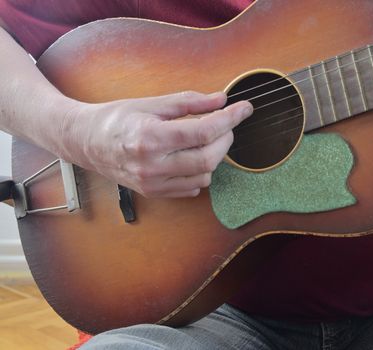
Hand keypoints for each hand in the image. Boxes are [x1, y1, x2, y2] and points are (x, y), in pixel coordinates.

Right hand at [61, 91, 251, 197]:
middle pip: (208, 159)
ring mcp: (152, 183)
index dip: (230, 119)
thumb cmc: (117, 118)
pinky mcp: (153, 193)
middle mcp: (151, 165)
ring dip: (214, 157)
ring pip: (204, 177)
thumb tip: (221, 100)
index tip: (244, 108)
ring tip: (205, 140)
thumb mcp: (152, 103)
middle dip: (225, 139)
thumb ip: (189, 102)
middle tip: (225, 124)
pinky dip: (200, 173)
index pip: (204, 132)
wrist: (85, 141)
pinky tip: (192, 157)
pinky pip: (191, 189)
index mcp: (150, 138)